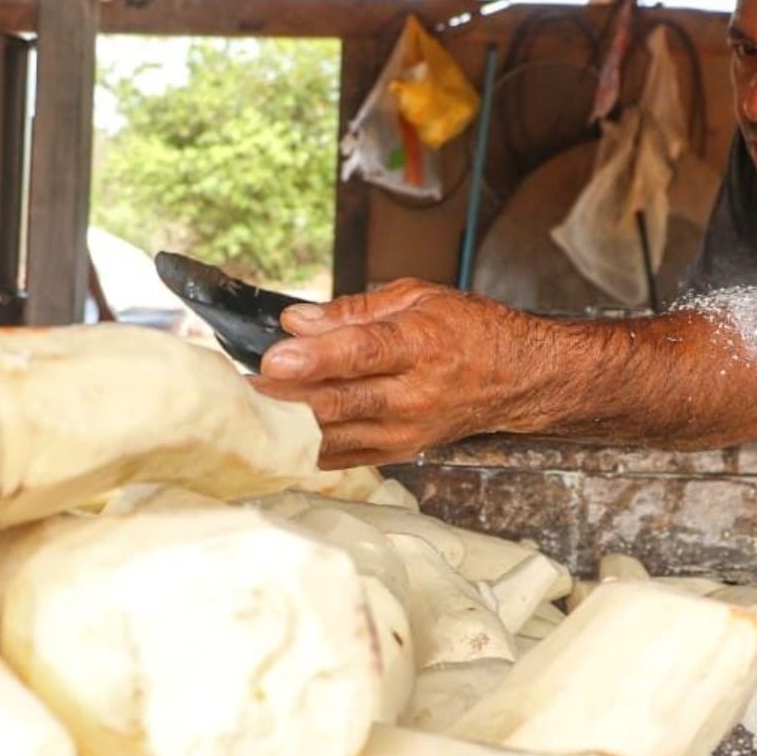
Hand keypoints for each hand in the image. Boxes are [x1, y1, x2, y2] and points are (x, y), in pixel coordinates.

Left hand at [248, 278, 542, 468]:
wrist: (516, 379)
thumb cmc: (469, 332)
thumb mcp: (417, 297)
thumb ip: (352, 310)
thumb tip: (296, 320)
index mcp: (420, 345)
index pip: (361, 354)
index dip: (315, 358)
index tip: (273, 359)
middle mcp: (413, 394)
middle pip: (339, 402)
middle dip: (284, 398)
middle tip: (240, 390)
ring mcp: (406, 429)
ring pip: (335, 436)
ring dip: (287, 427)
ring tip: (247, 413)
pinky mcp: (399, 452)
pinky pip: (344, 457)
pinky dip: (308, 450)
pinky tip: (277, 438)